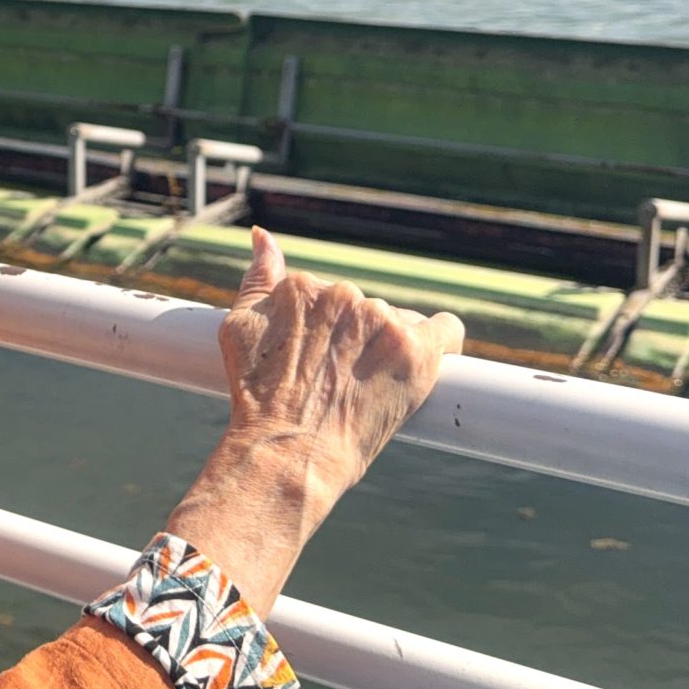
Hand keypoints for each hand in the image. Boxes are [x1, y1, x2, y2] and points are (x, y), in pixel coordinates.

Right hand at [217, 227, 461, 520]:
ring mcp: (382, 320)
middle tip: (341, 380)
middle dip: (357, 339)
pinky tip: (424, 365)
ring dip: (388, 348)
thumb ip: (257, 277)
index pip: (329, 296)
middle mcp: (344, 293)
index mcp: (302, 285)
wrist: (288, 451)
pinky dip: (443, 344)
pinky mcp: (416, 351)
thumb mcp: (240, 328)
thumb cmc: (258, 398)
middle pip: (364, 308)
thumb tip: (262, 236)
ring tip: (367, 387)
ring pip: (400, 322)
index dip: (327, 332)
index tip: (320, 363)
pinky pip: (448, 330)